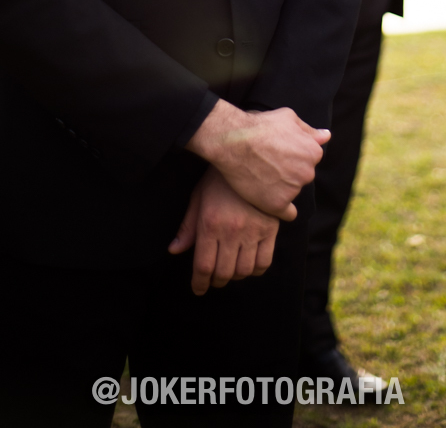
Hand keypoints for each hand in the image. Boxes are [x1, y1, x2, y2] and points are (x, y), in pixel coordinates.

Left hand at [169, 167, 279, 294]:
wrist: (249, 157)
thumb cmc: (219, 178)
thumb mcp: (198, 197)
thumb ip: (187, 227)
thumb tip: (175, 250)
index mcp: (210, 224)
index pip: (203, 266)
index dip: (199, 283)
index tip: (198, 289)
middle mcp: (232, 231)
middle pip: (224, 272)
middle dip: (216, 281)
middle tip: (213, 279)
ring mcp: (253, 230)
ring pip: (244, 270)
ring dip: (235, 277)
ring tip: (230, 270)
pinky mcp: (270, 228)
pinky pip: (264, 261)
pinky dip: (255, 270)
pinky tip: (248, 264)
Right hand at [186, 101, 328, 218]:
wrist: (233, 141)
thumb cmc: (259, 125)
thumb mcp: (287, 118)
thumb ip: (308, 130)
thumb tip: (326, 136)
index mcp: (313, 152)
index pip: (310, 159)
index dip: (294, 155)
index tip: (280, 153)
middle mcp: (307, 172)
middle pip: (302, 176)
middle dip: (289, 171)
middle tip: (269, 163)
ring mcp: (293, 190)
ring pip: (293, 192)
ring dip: (282, 187)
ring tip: (262, 175)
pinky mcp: (277, 204)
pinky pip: (288, 213)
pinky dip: (281, 208)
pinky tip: (270, 199)